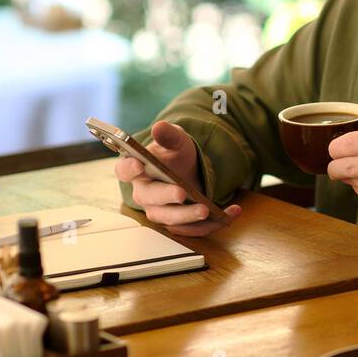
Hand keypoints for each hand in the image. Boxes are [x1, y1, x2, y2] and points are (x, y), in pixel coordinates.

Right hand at [113, 119, 241, 236]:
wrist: (191, 171)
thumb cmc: (177, 156)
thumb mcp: (177, 141)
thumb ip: (169, 135)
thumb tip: (159, 127)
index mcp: (138, 171)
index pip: (124, 170)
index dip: (129, 168)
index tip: (139, 165)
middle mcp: (145, 195)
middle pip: (151, 200)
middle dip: (167, 197)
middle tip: (182, 192)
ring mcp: (161, 212)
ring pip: (172, 220)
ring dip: (190, 217)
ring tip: (208, 210)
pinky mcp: (180, 224)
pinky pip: (194, 229)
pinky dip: (214, 223)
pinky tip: (232, 211)